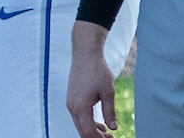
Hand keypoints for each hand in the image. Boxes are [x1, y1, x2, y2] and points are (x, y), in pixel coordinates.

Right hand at [67, 21, 117, 137]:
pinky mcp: (71, 98)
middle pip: (82, 131)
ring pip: (79, 124)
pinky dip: (87, 122)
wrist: (86, 54)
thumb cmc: (97, 71)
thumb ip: (110, 112)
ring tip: (106, 133)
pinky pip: (78, 116)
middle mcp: (72, 106)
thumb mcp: (108, 92)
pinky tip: (99, 123)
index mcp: (80, 107)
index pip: (88, 132)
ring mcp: (70, 102)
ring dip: (91, 130)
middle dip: (95, 137)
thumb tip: (113, 128)